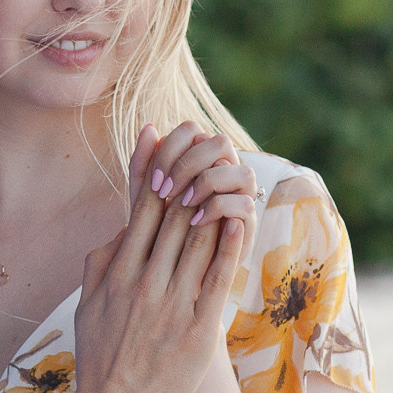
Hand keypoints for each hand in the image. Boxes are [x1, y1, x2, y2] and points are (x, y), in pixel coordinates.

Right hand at [71, 126, 247, 392]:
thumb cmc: (99, 356)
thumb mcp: (87, 303)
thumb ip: (102, 262)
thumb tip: (122, 228)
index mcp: (118, 272)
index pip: (142, 211)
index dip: (156, 172)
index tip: (165, 142)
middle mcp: (144, 281)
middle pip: (173, 217)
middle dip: (189, 177)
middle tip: (205, 144)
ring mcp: (171, 304)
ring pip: (197, 241)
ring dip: (212, 203)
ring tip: (227, 171)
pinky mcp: (197, 328)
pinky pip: (216, 279)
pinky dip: (229, 247)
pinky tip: (239, 221)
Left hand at [133, 121, 256, 235]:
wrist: (172, 265)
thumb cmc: (157, 228)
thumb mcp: (143, 196)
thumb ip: (143, 165)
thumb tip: (148, 127)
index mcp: (201, 156)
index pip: (191, 130)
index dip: (171, 149)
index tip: (154, 181)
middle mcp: (227, 169)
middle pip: (219, 142)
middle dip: (188, 165)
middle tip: (165, 191)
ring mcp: (242, 193)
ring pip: (241, 168)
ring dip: (208, 183)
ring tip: (183, 204)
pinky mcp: (249, 221)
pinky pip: (245, 203)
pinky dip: (217, 209)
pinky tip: (195, 221)